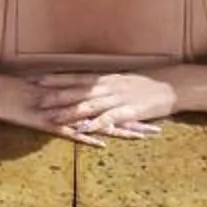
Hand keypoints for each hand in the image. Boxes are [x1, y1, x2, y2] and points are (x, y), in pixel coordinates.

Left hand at [28, 71, 175, 144]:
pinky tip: (84, 130)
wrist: (171, 86)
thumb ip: (105, 85)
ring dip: (69, 112)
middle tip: (36, 99)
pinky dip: (95, 124)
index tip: (37, 79)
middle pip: (77, 91)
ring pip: (89, 105)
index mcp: (106, 78)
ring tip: (52, 117)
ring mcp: (118, 99)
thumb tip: (89, 87)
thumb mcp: (123, 81)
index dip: (56, 78)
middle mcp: (109, 86)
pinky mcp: (129, 112)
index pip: (76, 77)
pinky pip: (110, 118)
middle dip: (56, 95)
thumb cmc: (147, 85)